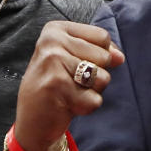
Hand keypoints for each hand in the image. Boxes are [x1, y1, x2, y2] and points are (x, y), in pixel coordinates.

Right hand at [14, 21, 124, 150]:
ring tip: (69, 93)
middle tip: (71, 83)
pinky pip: (95, 100)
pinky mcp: (56, 86)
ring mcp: (52, 62)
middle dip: (96, 76)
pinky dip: (86, 107)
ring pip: (103, 78)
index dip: (100, 56)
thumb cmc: (56, 85)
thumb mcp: (74, 59)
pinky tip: (66, 105)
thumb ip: (100, 51)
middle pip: (105, 57)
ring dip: (92, 92)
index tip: (76, 65)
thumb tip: (119, 57)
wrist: (31, 120)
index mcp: (55, 29)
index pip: (103, 37)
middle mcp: (51, 41)